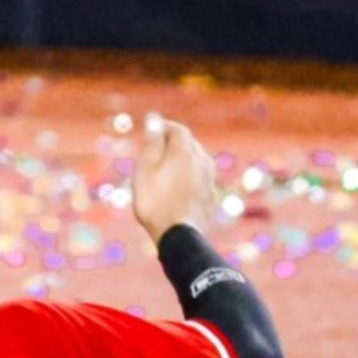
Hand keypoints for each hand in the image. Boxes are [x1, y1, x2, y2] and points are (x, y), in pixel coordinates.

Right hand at [130, 115, 216, 241]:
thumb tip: (154, 120)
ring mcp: (209, 180)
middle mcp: (202, 162)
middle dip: (173, 143)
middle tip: (156, 149)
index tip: (152, 130)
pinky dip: (190, 176)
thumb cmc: (156, 203)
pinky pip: (200, 178)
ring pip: (197, 161)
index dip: (164, 127)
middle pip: (189, 144)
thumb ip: (152, 144)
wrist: (179, 237)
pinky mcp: (211, 197)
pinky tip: (179, 187)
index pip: (178, 130)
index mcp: (185, 152)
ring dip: (183, 159)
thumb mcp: (145, 171)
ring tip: (167, 168)